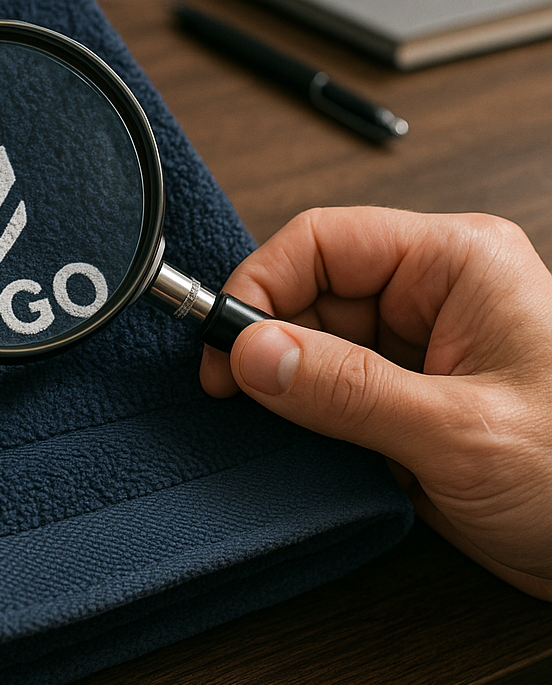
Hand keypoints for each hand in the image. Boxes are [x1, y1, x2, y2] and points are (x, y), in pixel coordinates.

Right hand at [201, 208, 551, 601]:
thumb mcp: (460, 432)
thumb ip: (348, 390)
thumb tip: (252, 352)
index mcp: (455, 266)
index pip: (324, 241)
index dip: (262, 284)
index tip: (224, 343)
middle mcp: (430, 298)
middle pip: (308, 292)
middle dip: (264, 340)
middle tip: (231, 392)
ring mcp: (414, 353)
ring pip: (309, 345)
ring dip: (280, 384)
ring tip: (267, 425)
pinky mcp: (401, 402)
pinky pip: (326, 392)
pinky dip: (299, 417)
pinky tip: (292, 442)